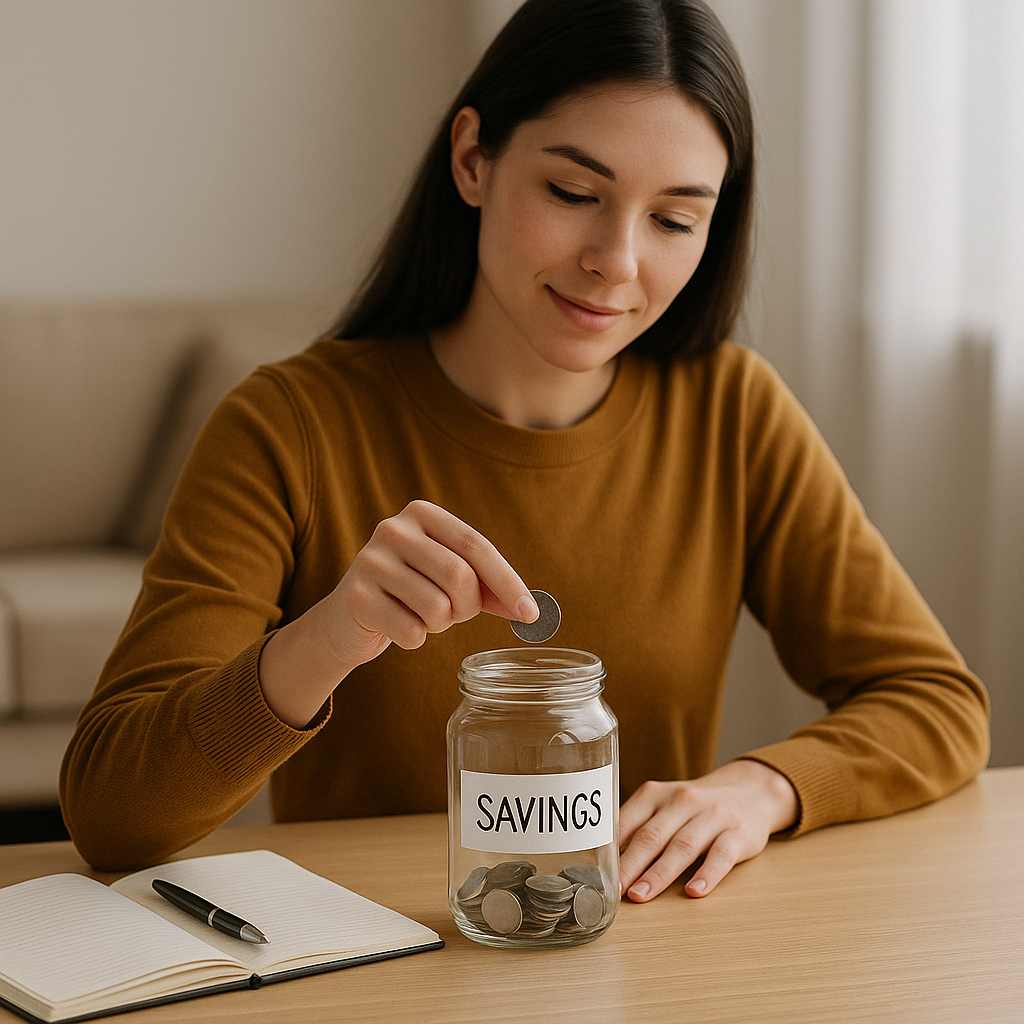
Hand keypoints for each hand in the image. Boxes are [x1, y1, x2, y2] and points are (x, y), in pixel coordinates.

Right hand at [259, 500, 537, 726]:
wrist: (348, 621)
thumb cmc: (411, 594)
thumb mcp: (450, 581)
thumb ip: (489, 588)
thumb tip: (530, 610)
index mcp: (422, 514)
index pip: (475, 545)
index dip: (507, 581)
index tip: (530, 614)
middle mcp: (392, 529)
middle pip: (458, 575)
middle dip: (468, 607)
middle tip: (455, 615)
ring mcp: (370, 561)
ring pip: (436, 606)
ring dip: (439, 624)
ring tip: (422, 616)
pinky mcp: (355, 597)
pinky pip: (411, 631)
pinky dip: (415, 639)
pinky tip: (398, 626)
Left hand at [617, 759, 798, 900]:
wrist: (750, 791)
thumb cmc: (695, 807)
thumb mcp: (664, 806)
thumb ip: (638, 828)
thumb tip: (607, 863)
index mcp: (656, 794)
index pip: (629, 821)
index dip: (612, 849)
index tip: (597, 873)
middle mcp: (682, 801)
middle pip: (652, 835)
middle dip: (631, 865)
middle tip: (614, 890)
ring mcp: (712, 816)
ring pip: (682, 846)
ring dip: (659, 873)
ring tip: (641, 895)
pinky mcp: (738, 834)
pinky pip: (721, 855)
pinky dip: (707, 874)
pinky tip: (694, 892)